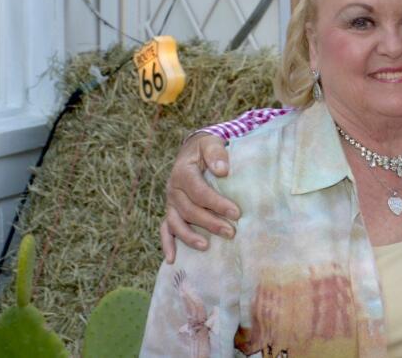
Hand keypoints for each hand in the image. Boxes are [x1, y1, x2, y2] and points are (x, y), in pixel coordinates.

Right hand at [160, 134, 239, 263]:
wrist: (194, 150)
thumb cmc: (206, 148)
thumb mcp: (211, 142)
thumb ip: (216, 153)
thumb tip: (222, 170)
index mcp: (182, 172)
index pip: (199, 191)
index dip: (217, 203)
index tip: (236, 213)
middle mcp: (173, 189)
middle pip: (189, 210)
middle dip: (210, 223)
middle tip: (231, 232)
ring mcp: (171, 202)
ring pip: (176, 223)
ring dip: (189, 237)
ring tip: (206, 246)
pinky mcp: (171, 211)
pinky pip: (165, 229)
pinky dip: (167, 244)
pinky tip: (172, 259)